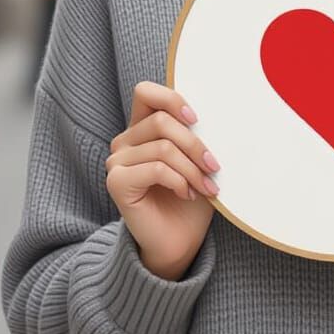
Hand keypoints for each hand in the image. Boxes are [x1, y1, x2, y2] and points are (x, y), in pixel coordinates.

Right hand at [106, 81, 219, 280]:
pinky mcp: (117, 183)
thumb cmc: (191, 198)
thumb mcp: (197, 160)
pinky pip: (155, 169)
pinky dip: (179, 180)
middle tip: (214, 168)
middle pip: (162, 121)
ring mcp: (117, 162)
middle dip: (195, 145)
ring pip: (162, 147)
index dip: (172, 99)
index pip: (145, 91)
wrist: (178, 242)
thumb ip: (196, 134)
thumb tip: (216, 112)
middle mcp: (125, 141)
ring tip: (207, 187)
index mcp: (142, 128)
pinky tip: (187, 194)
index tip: (197, 120)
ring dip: (192, 169)